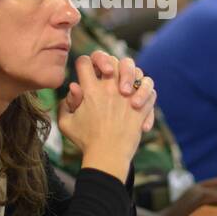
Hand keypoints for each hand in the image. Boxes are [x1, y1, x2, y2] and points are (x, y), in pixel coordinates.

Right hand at [59, 54, 155, 180]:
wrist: (108, 156)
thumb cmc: (86, 141)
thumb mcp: (66, 123)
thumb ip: (65, 104)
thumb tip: (74, 87)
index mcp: (90, 90)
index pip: (84, 61)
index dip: (83, 63)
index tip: (85, 73)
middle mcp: (110, 88)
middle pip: (110, 58)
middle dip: (106, 62)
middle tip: (105, 74)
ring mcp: (128, 96)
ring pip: (134, 69)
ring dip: (130, 74)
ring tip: (124, 86)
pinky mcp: (142, 106)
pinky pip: (150, 88)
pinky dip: (146, 91)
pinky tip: (137, 101)